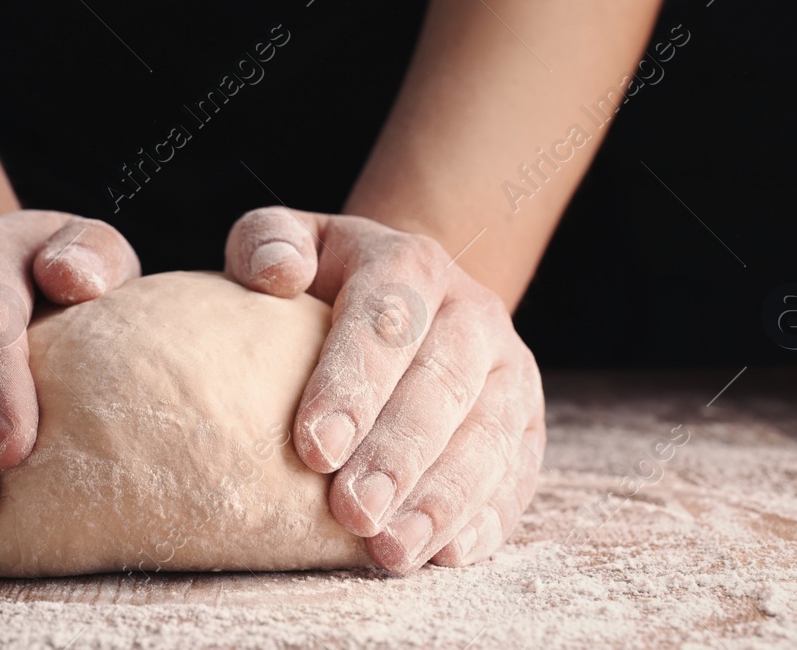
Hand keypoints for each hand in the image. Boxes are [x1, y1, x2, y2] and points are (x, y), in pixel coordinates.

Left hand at [226, 207, 543, 572]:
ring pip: (488, 436)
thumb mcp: (295, 243)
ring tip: (392, 551)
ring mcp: (508, 370)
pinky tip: (448, 555)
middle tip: (353, 512)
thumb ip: (268, 241)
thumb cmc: (329, 281)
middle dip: (398, 455)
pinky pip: (518, 473)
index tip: (314, 447)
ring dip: (442, 499)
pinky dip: (488, 518)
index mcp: (410, 264)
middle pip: (443, 385)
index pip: (387, 320)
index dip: (352, 383)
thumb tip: (276, 272)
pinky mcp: (528, 424)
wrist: (408, 296)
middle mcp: (472, 313)